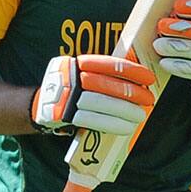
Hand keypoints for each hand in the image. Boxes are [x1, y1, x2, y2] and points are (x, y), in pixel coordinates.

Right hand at [31, 55, 154, 135]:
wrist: (41, 106)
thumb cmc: (72, 90)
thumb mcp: (82, 74)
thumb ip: (103, 75)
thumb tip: (138, 82)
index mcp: (78, 63)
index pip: (109, 64)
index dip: (131, 71)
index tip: (149, 78)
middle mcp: (71, 77)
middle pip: (107, 84)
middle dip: (132, 93)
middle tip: (149, 100)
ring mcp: (66, 96)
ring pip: (101, 103)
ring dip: (125, 111)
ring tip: (141, 116)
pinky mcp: (64, 114)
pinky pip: (92, 121)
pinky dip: (112, 125)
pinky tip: (126, 128)